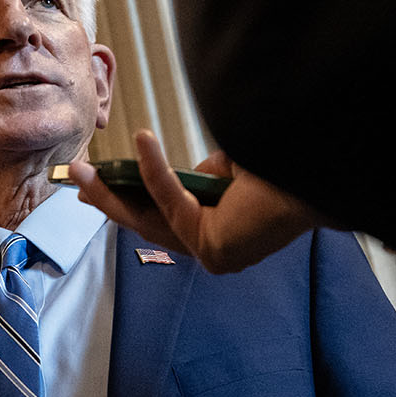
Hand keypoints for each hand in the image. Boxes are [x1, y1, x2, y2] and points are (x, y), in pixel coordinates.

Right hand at [72, 129, 323, 273]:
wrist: (320, 176)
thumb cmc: (284, 171)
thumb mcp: (228, 169)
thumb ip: (203, 173)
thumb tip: (191, 171)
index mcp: (221, 234)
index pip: (162, 220)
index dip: (126, 201)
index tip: (97, 183)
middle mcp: (217, 251)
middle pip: (147, 226)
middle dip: (107, 202)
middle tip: (75, 180)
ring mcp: (215, 254)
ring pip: (151, 222)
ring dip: (114, 194)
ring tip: (85, 170)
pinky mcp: (214, 248)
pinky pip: (173, 204)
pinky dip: (155, 172)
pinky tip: (142, 142)